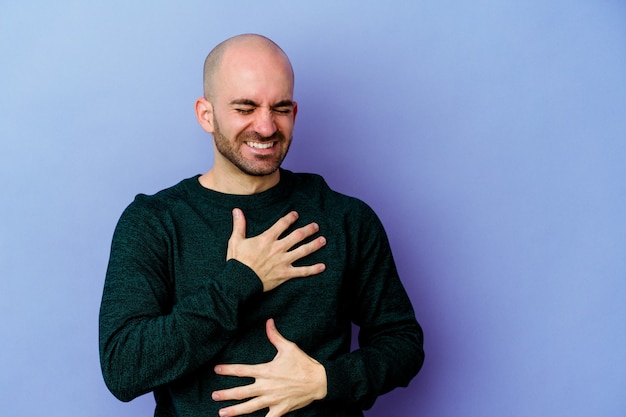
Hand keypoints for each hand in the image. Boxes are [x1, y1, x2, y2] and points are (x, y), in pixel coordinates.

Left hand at [212, 319, 326, 416]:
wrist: (319, 381)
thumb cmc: (303, 363)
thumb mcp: (289, 347)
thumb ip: (275, 336)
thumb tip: (268, 321)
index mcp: (266, 371)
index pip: (242, 370)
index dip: (228, 370)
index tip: (217, 370)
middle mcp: (266, 387)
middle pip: (241, 392)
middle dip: (226, 394)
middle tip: (214, 396)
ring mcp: (272, 400)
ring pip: (249, 407)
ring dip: (234, 411)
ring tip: (222, 413)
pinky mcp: (280, 409)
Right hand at [227, 209, 325, 291]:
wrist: (239, 282)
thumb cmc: (237, 262)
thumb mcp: (235, 240)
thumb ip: (239, 225)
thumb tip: (237, 210)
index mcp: (267, 239)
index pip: (282, 224)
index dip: (290, 217)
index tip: (296, 214)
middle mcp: (278, 248)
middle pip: (298, 236)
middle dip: (308, 229)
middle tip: (316, 226)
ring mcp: (283, 261)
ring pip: (303, 251)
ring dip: (314, 245)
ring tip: (323, 240)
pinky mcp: (285, 274)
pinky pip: (302, 271)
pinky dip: (313, 269)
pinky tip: (323, 266)